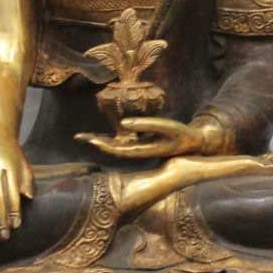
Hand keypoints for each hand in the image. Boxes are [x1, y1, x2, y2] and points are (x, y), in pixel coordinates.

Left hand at [76, 117, 209, 159]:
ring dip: (100, 140)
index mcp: (142, 150)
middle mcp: (138, 150)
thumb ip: (146, 125)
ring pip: (115, 145)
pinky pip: (122, 140)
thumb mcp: (166, 127)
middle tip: (79, 137)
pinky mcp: (141, 142)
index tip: (90, 140)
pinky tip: (100, 134)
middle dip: (97, 142)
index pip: (118, 149)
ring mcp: (139, 146)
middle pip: (113, 148)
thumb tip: (123, 123)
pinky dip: (110, 137)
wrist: (193, 143)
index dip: (103, 145)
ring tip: (84, 136)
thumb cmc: (180, 134)